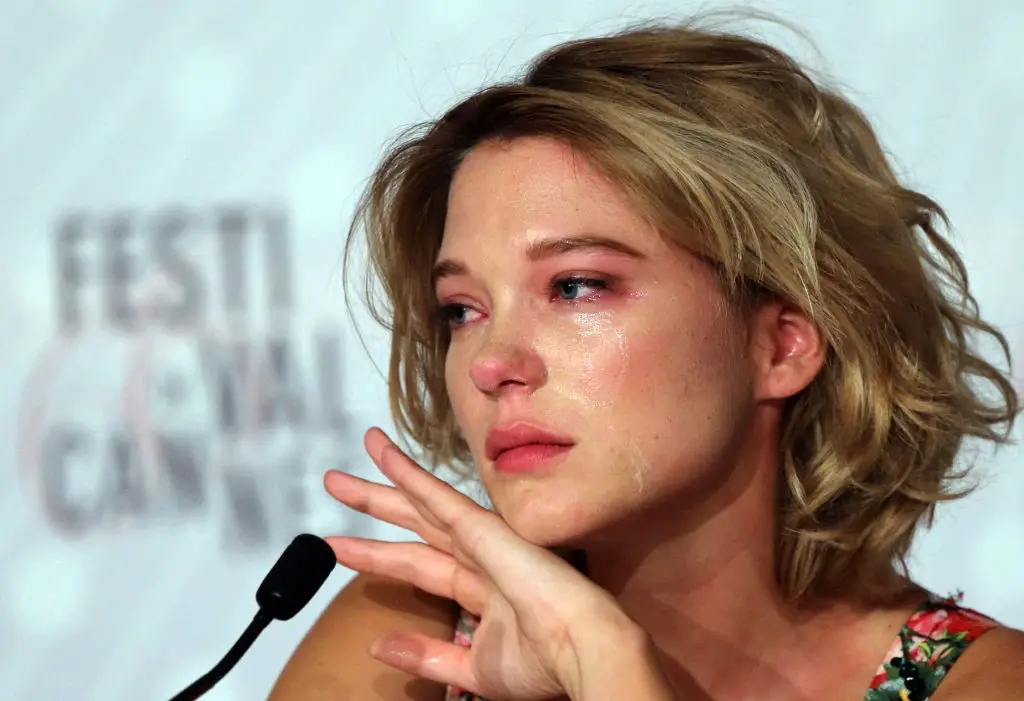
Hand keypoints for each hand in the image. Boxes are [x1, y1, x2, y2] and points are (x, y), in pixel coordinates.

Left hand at [323, 427, 668, 699]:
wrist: (582, 650)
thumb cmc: (544, 664)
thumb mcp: (473, 667)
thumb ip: (427, 654)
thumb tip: (377, 647)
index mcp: (481, 588)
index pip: (418, 565)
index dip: (377, 556)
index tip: (341, 547)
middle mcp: (478, 556)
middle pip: (413, 525)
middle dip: (374, 506)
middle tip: (335, 483)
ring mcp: (481, 538)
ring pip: (419, 505)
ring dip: (381, 484)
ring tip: (340, 472)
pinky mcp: (484, 527)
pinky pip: (437, 497)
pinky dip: (409, 475)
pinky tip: (384, 456)